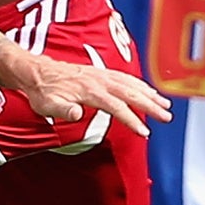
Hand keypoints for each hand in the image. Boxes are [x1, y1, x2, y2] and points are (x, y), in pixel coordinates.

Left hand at [16, 58, 170, 137]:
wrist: (37, 72)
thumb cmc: (43, 92)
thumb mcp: (48, 105)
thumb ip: (63, 110)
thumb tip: (76, 113)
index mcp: (90, 90)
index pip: (117, 107)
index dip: (132, 120)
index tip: (144, 132)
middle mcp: (100, 80)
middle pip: (131, 93)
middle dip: (151, 105)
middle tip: (167, 117)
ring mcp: (102, 75)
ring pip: (131, 83)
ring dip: (150, 94)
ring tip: (165, 105)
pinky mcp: (101, 73)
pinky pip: (126, 78)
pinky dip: (140, 84)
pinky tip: (147, 91)